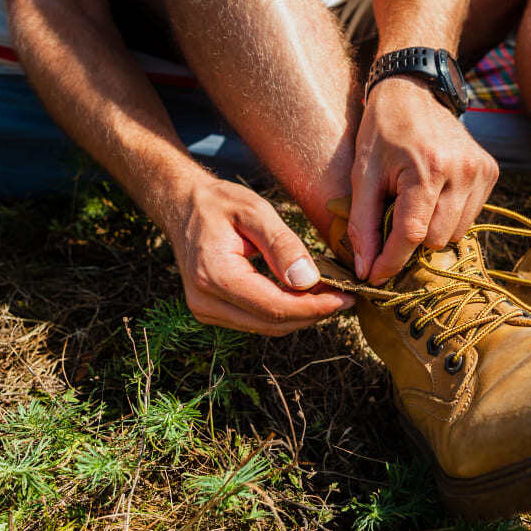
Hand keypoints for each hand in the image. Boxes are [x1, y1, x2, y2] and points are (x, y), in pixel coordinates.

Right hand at [164, 177, 353, 334]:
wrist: (183, 205)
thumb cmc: (220, 203)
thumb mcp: (255, 211)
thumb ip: (283, 245)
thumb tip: (308, 281)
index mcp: (215, 275)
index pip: (275, 307)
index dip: (315, 307)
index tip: (346, 296)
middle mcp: (205, 302)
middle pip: (273, 324)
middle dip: (313, 313)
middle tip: (345, 294)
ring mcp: (206, 311)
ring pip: (267, 327)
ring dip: (301, 314)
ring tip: (328, 292)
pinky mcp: (212, 312)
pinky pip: (256, 320)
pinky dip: (284, 311)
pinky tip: (303, 293)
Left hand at [349, 77, 498, 284]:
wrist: (415, 90)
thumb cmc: (382, 132)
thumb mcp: (362, 175)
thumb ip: (362, 224)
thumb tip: (366, 270)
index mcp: (428, 169)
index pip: (412, 235)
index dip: (391, 261)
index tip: (375, 277)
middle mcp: (461, 171)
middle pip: (436, 241)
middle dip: (411, 242)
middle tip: (392, 220)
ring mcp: (481, 172)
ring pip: (455, 235)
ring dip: (431, 230)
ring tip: (415, 202)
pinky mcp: (490, 172)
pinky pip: (469, 218)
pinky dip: (448, 216)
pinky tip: (434, 193)